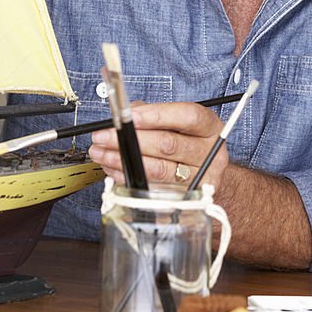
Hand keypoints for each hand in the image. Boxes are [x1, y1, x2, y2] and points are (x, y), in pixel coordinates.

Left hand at [89, 101, 227, 189]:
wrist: (208, 173)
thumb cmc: (189, 143)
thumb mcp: (180, 123)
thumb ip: (156, 114)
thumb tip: (128, 113)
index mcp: (210, 127)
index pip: (187, 116)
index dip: (156, 115)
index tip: (128, 116)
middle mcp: (209, 152)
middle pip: (169, 145)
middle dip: (130, 140)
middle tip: (103, 136)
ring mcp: (199, 177)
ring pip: (159, 169)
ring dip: (124, 160)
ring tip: (102, 153)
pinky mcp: (186, 198)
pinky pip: (152, 188)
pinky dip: (129, 178)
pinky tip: (114, 169)